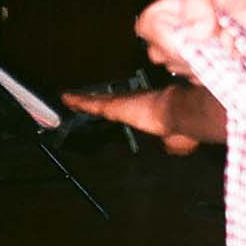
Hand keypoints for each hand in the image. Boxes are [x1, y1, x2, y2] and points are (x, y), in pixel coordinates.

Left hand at [62, 87, 201, 155]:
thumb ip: (173, 144)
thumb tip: (173, 148)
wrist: (177, 114)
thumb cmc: (179, 126)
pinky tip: (66, 98)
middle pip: (109, 99)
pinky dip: (77, 101)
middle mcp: (133, 101)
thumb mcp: (178, 141)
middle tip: (84, 98)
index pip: (129, 105)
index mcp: (148, 109)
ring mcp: (121, 102)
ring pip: (97, 100)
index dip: (119, 104)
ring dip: (83, 100)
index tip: (111, 103)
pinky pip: (90, 103)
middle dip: (97, 99)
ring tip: (69, 98)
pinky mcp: (112, 106)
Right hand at [134, 0, 245, 76]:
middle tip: (219, 27)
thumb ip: (196, 1)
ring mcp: (190, 58)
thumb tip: (198, 33)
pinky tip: (234, 43)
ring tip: (226, 30)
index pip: (154, 41)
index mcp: (157, 19)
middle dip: (202, 49)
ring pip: (196, 73)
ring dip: (219, 54)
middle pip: (174, 62)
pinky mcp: (211, 69)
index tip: (202, 31)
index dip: (178, 42)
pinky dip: (231, 63)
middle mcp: (168, 42)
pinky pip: (217, 79)